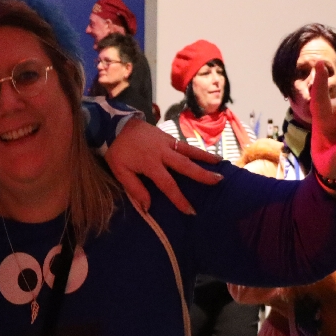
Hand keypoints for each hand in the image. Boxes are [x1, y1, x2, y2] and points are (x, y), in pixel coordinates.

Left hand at [104, 119, 220, 214]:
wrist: (115, 124)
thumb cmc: (117, 150)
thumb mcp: (120, 171)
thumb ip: (135, 188)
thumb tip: (148, 206)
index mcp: (150, 163)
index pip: (168, 184)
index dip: (179, 198)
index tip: (190, 211)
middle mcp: (162, 152)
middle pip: (185, 165)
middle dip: (202, 174)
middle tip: (219, 181)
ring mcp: (166, 142)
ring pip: (189, 151)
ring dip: (205, 157)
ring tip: (221, 163)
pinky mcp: (167, 136)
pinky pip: (184, 145)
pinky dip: (196, 150)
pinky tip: (206, 155)